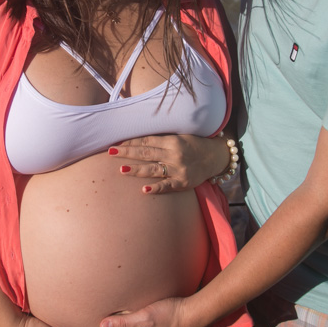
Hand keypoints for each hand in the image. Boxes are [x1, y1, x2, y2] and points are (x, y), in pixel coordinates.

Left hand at [109, 134, 228, 193]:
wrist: (216, 157)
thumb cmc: (194, 145)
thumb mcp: (179, 137)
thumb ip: (161, 139)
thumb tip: (138, 140)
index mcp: (171, 141)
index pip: (147, 140)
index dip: (130, 142)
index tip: (116, 143)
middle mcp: (174, 154)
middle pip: (146, 153)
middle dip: (127, 152)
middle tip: (110, 152)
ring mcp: (178, 169)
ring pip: (153, 169)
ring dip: (137, 169)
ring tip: (122, 169)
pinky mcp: (183, 182)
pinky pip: (168, 186)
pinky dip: (157, 188)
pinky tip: (144, 189)